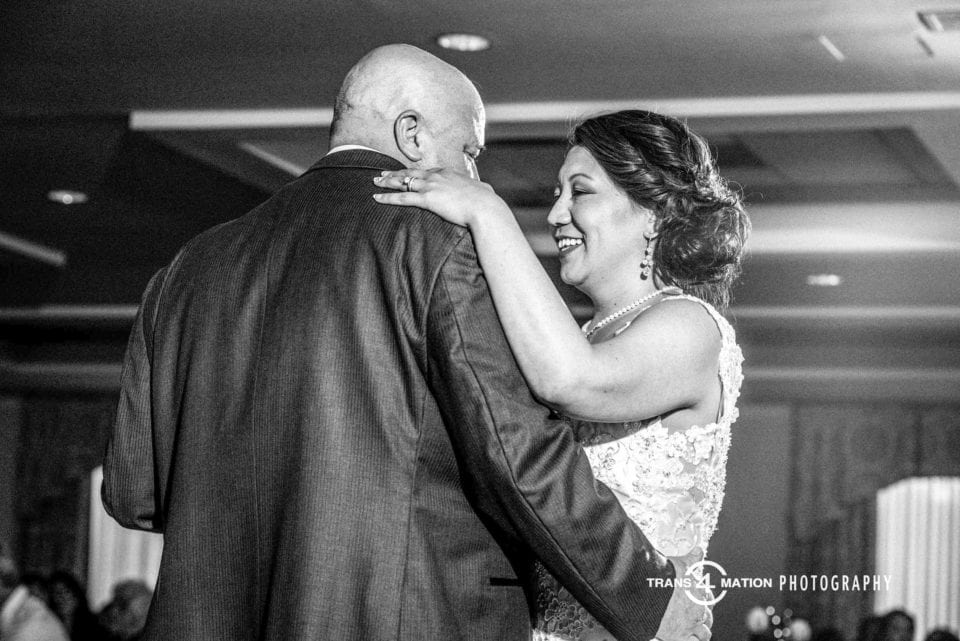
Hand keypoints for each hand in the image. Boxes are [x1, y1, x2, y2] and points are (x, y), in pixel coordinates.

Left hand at [372, 168, 510, 227]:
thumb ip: (480, 190)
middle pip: (410, 173)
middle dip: (394, 173)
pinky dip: (388, 197)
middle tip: (382, 173)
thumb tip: (487, 191)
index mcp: (448, 173)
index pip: (426, 171)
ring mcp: (431, 186)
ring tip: (375, 182)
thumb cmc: (486, 202)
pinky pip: (402, 197)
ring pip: (403, 182)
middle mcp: (437, 176)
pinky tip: (377, 198)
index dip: (413, 172)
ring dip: (387, 182)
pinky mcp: (427, 199)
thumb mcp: (483, 191)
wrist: (484, 206)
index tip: (406, 173)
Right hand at [655, 548, 712, 640]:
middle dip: (704, 616)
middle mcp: (698, 611)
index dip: (704, 598)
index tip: (701, 598)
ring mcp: (690, 625)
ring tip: (694, 629)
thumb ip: (692, 558)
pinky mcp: (678, 637)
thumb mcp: (681, 563)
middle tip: (696, 614)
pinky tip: (687, 638)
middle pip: (708, 617)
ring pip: (704, 634)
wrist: (648, 592)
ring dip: (700, 631)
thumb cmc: (664, 577)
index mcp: (700, 593)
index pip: (708, 597)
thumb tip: (699, 549)